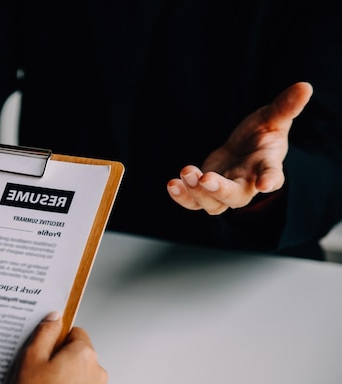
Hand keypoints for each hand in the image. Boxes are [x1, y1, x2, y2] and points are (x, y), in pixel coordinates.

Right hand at [3, 312, 106, 383]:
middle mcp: (97, 373)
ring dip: (64, 380)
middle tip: (38, 371)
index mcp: (84, 354)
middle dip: (60, 360)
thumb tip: (54, 317)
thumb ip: (45, 333)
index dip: (56, 338)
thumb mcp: (31, 359)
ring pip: (79, 377)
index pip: (75, 332)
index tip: (44, 348)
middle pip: (78, 355)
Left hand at [167, 81, 312, 214]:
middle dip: (220, 190)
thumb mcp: (273, 118)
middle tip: (206, 179)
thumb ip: (285, 107)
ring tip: (186, 171)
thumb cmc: (261, 135)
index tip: (267, 184)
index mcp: (267, 167)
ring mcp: (224, 192)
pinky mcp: (204, 192)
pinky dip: (182, 196)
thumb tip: (305, 86)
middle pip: (235, 197)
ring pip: (212, 204)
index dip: (271, 179)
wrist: (245, 150)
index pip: (272, 176)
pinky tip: (172, 184)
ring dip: (196, 192)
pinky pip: (193, 202)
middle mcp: (246, 184)